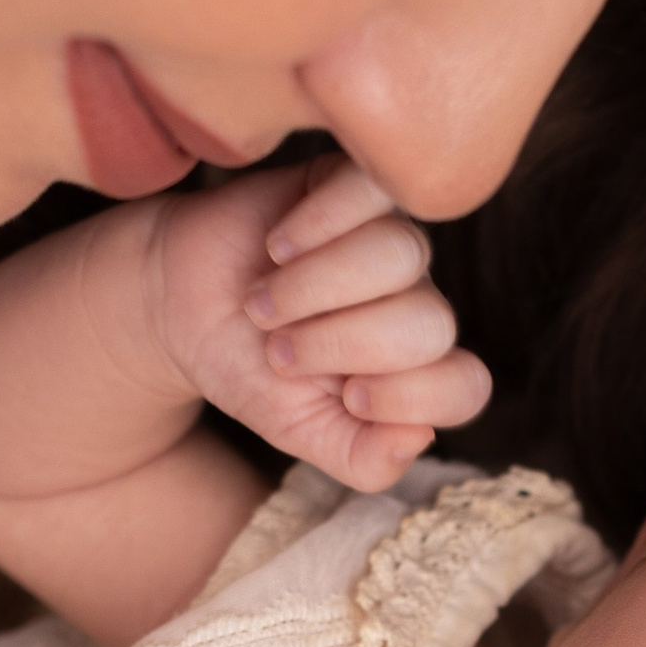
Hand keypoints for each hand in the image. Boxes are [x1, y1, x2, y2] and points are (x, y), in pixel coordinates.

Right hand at [142, 153, 490, 494]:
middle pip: (431, 323)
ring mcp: (390, 241)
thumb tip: (420, 438)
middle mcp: (415, 302)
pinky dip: (321, 223)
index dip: (413, 396)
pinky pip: (374, 190)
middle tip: (280, 351)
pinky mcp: (353, 188)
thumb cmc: (245, 369)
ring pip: (402, 254)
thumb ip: (363, 458)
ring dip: (319, 287)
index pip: (466, 387)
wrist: (179, 308)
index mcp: (416, 370)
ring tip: (263, 303)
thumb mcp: (299, 433)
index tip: (349, 396)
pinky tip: (278, 245)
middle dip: (344, 343)